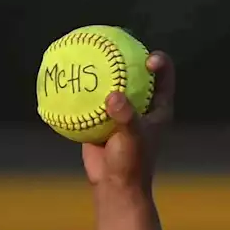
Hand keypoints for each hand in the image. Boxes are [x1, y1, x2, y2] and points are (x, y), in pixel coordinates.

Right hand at [81, 51, 174, 190]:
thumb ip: (126, 117)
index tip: (146, 59)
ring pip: (111, 83)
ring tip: (83, 51)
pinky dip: (81, 87)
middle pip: (135, 72)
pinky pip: (90, 97)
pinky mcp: (101, 117)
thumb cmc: (131, 164)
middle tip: (108, 45)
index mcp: (159, 108)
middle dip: (123, 56)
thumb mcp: (132, 139)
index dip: (159, 61)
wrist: (113, 185)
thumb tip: (113, 97)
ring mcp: (121, 111)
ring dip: (99, 69)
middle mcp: (141, 106)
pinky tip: (65, 74)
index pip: (164, 76)